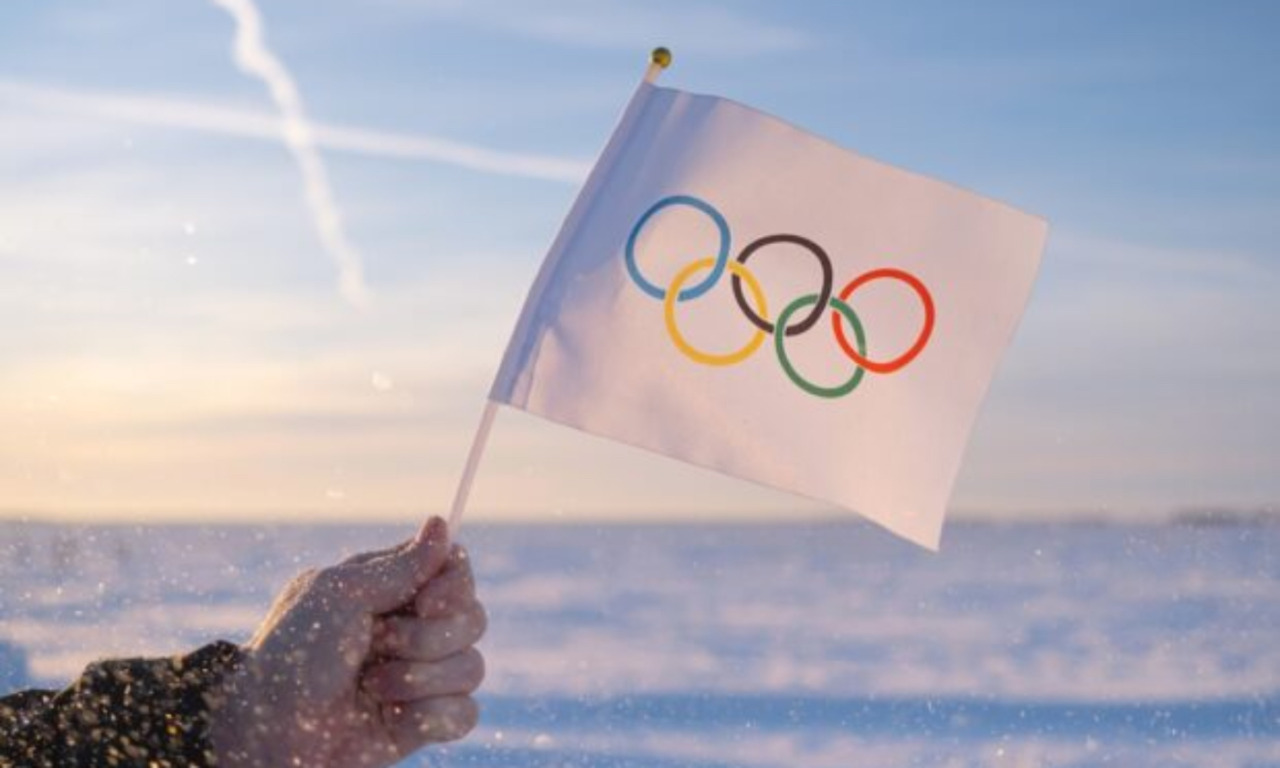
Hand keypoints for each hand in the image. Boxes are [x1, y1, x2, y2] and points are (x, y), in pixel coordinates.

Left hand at [209, 517, 486, 766]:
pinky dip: (429, 716)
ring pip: (471, 667)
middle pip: (473, 618)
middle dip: (428, 638)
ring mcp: (422, 676)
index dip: (454, 586)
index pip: (456, 570)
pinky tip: (392, 718)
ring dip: (419, 679)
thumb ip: (400, 566)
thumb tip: (442, 523)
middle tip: (379, 645)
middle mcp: (413, 629)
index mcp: (392, 591)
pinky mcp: (425, 722)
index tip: (427, 602)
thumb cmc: (292, 656)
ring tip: (372, 688)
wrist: (269, 732)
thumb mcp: (340, 595)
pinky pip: (465, 713)